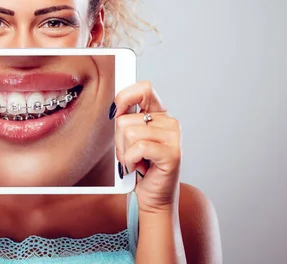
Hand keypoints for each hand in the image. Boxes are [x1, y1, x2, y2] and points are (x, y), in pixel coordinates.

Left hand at [111, 81, 181, 213]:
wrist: (153, 197)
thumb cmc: (139, 167)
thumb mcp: (129, 139)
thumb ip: (125, 120)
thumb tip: (113, 109)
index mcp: (159, 115)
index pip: (144, 89)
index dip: (125, 97)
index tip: (115, 112)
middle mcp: (169, 123)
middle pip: (126, 119)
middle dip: (119, 141)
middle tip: (130, 154)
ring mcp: (173, 137)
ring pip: (129, 133)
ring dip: (124, 153)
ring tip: (136, 162)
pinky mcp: (172, 153)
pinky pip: (138, 147)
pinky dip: (131, 160)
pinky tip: (139, 167)